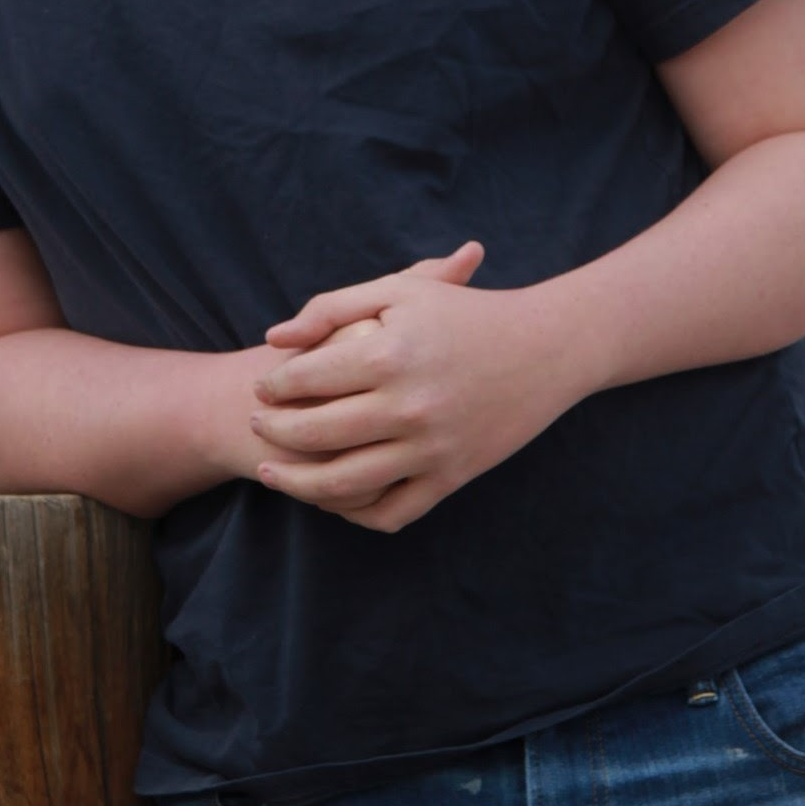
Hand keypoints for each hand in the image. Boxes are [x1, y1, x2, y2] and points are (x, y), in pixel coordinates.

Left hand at [250, 243, 590, 531]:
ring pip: (343, 485)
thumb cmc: (466, 313)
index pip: (305, 379)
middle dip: (274, 432)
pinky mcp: (452, 478)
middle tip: (257, 424)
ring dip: (296, 484)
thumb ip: (332, 307)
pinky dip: (353, 513)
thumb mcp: (399, 291)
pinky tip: (330, 499)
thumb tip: (275, 337)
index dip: (273, 385)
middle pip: (315, 434)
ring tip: (271, 471)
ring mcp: (431, 449)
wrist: (547, 347)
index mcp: (389, 356)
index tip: (262, 386)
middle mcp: (408, 407)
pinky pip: (391, 512)